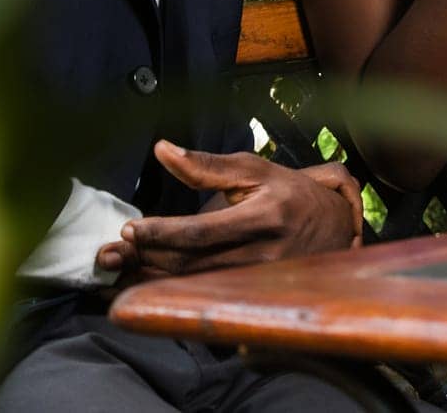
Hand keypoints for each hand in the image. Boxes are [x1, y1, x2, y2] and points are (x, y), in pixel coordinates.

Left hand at [93, 141, 361, 278]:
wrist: (335, 231)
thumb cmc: (289, 193)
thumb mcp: (253, 170)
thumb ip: (205, 164)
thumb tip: (161, 149)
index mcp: (264, 217)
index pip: (203, 232)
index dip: (163, 233)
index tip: (131, 229)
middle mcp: (264, 254)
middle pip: (193, 264)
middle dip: (148, 258)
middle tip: (112, 251)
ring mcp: (261, 282)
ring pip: (195, 285)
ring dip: (154, 277)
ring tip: (121, 266)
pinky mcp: (255, 298)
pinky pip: (204, 297)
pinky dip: (172, 292)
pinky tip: (146, 284)